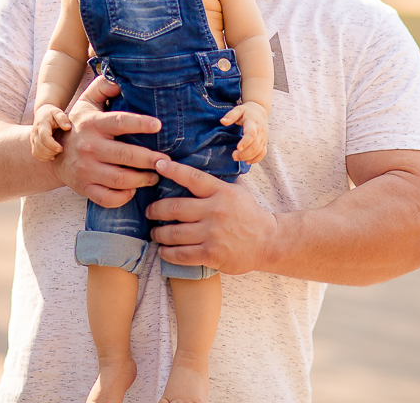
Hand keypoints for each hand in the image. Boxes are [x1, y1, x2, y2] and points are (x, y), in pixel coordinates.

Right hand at [30, 104, 68, 160]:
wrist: (42, 113)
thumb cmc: (52, 113)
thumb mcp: (58, 112)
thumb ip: (62, 118)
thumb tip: (67, 127)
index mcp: (41, 125)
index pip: (44, 137)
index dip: (52, 145)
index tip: (61, 149)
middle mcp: (35, 133)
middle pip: (40, 146)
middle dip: (51, 152)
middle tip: (61, 150)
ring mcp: (33, 139)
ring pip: (36, 152)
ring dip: (47, 155)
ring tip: (56, 153)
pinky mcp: (33, 143)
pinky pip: (35, 154)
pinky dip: (43, 158)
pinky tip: (52, 156)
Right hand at [52, 75, 168, 207]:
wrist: (54, 152)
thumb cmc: (80, 124)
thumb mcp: (87, 101)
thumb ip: (104, 86)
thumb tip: (121, 77)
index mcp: (93, 124)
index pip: (120, 122)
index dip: (140, 123)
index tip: (158, 125)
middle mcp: (89, 147)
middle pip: (126, 155)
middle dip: (151, 159)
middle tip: (167, 160)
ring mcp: (86, 170)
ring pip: (121, 179)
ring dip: (143, 179)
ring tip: (156, 175)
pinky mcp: (84, 188)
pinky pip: (108, 198)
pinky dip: (124, 196)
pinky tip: (134, 189)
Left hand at [146, 159, 277, 274]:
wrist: (269, 241)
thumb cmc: (250, 214)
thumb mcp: (238, 191)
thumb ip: (218, 182)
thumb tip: (200, 168)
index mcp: (221, 192)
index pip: (192, 178)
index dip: (173, 170)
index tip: (158, 164)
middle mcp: (214, 211)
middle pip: (175, 207)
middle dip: (156, 210)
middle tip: (149, 211)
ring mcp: (212, 234)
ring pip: (174, 233)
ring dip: (159, 233)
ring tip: (154, 233)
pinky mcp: (211, 254)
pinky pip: (181, 254)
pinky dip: (167, 253)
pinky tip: (163, 251)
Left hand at [221, 101, 267, 163]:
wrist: (260, 111)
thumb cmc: (247, 111)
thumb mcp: (238, 110)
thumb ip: (231, 115)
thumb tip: (222, 121)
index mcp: (253, 123)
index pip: (252, 134)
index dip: (246, 142)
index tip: (238, 148)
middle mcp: (260, 131)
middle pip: (255, 145)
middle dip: (244, 153)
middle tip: (233, 156)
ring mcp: (264, 138)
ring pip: (259, 151)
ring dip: (248, 157)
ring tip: (237, 158)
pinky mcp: (264, 142)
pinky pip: (263, 153)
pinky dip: (256, 159)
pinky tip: (247, 161)